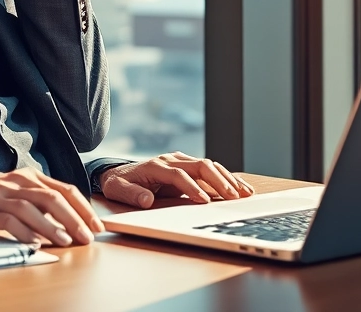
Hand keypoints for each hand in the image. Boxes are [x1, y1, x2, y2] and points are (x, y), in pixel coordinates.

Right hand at [0, 169, 104, 246]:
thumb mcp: (11, 192)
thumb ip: (35, 201)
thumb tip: (66, 222)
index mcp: (27, 176)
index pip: (64, 190)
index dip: (84, 208)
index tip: (97, 226)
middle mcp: (16, 182)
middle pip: (54, 198)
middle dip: (75, 219)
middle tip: (88, 237)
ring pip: (34, 208)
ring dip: (54, 227)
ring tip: (68, 242)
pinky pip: (8, 220)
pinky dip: (25, 232)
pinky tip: (36, 243)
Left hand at [97, 152, 255, 208]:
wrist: (118, 173)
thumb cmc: (118, 183)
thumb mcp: (117, 190)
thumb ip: (131, 195)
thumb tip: (146, 200)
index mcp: (156, 166)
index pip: (178, 175)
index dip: (192, 188)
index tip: (205, 201)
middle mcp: (171, 160)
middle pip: (199, 165)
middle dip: (218, 181)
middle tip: (233, 197)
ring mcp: (181, 161)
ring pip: (209, 165)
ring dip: (227, 178)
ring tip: (244, 193)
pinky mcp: (187, 166)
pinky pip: (210, 170)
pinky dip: (226, 178)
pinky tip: (240, 187)